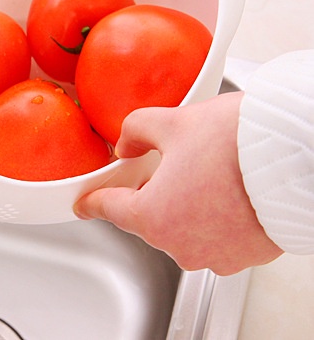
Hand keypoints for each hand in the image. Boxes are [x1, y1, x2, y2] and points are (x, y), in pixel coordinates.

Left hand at [75, 92, 282, 275]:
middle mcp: (181, 245)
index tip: (84, 204)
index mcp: (154, 217)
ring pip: (181, 226)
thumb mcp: (170, 122)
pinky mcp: (244, 256)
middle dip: (149, 191)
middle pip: (147, 217)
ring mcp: (215, 255)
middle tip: (167, 162)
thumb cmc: (236, 144)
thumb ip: (135, 131)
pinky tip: (222, 189)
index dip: (92, 201)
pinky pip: (212, 235)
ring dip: (183, 203)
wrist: (296, 156)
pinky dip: (210, 215)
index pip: (109, 209)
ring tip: (204, 172)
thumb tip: (127, 144)